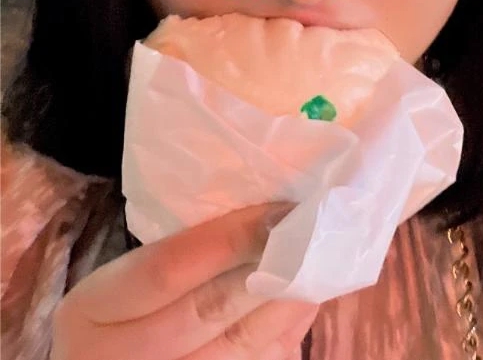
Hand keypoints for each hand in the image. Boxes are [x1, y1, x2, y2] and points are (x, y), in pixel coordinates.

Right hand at [50, 204, 317, 359]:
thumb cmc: (114, 315)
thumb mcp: (119, 280)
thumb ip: (172, 254)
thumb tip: (254, 215)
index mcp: (93, 310)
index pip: (166, 268)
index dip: (228, 237)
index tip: (276, 208)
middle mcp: (121, 358)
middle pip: (207, 310)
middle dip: (266, 266)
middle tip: (310, 229)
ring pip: (239, 348)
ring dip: (287, 301)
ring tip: (319, 261)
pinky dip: (285, 334)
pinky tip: (304, 301)